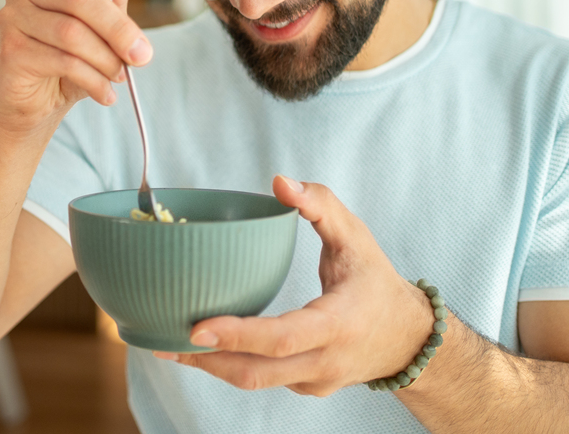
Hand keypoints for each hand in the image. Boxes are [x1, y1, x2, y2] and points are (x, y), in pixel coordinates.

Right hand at [0, 0, 151, 137]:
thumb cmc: (68, 60)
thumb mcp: (102, 24)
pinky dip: (93, 80)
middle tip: (141, 55)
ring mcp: (14, 15)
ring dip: (106, 59)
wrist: (34, 106)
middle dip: (118, 28)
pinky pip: (63, 61)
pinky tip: (105, 93)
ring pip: (72, 32)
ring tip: (119, 75)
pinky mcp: (11, 49)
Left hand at [155, 176, 435, 395]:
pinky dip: (229, 364)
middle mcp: (325, 361)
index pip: (283, 337)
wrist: (407, 338)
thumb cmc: (375, 281)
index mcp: (338, 324)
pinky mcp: (304, 387)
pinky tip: (201, 346)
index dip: (238, 335)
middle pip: (257, 372)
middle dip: (205, 360)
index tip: (197, 328)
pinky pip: (262, 380)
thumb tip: (279, 182)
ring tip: (165, 344)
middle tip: (161, 339)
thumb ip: (320, 204)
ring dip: (209, 366)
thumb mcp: (355, 236)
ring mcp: (314, 381)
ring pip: (254, 382)